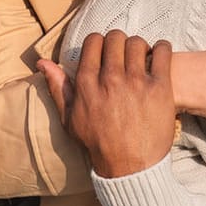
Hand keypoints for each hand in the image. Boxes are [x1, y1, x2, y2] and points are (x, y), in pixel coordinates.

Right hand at [39, 30, 177, 178]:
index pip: (93, 41)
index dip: (99, 42)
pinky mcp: (160, 87)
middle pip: (115, 38)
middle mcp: (110, 78)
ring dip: (139, 46)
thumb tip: (42, 62)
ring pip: (137, 42)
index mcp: (87, 83)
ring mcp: (136, 82)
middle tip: (124, 53)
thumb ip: (58, 87)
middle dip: (118, 42)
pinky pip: (162, 52)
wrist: (130, 168)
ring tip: (141, 57)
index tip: (105, 51)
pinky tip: (158, 55)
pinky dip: (161, 48)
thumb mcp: (70, 118)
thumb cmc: (98, 144)